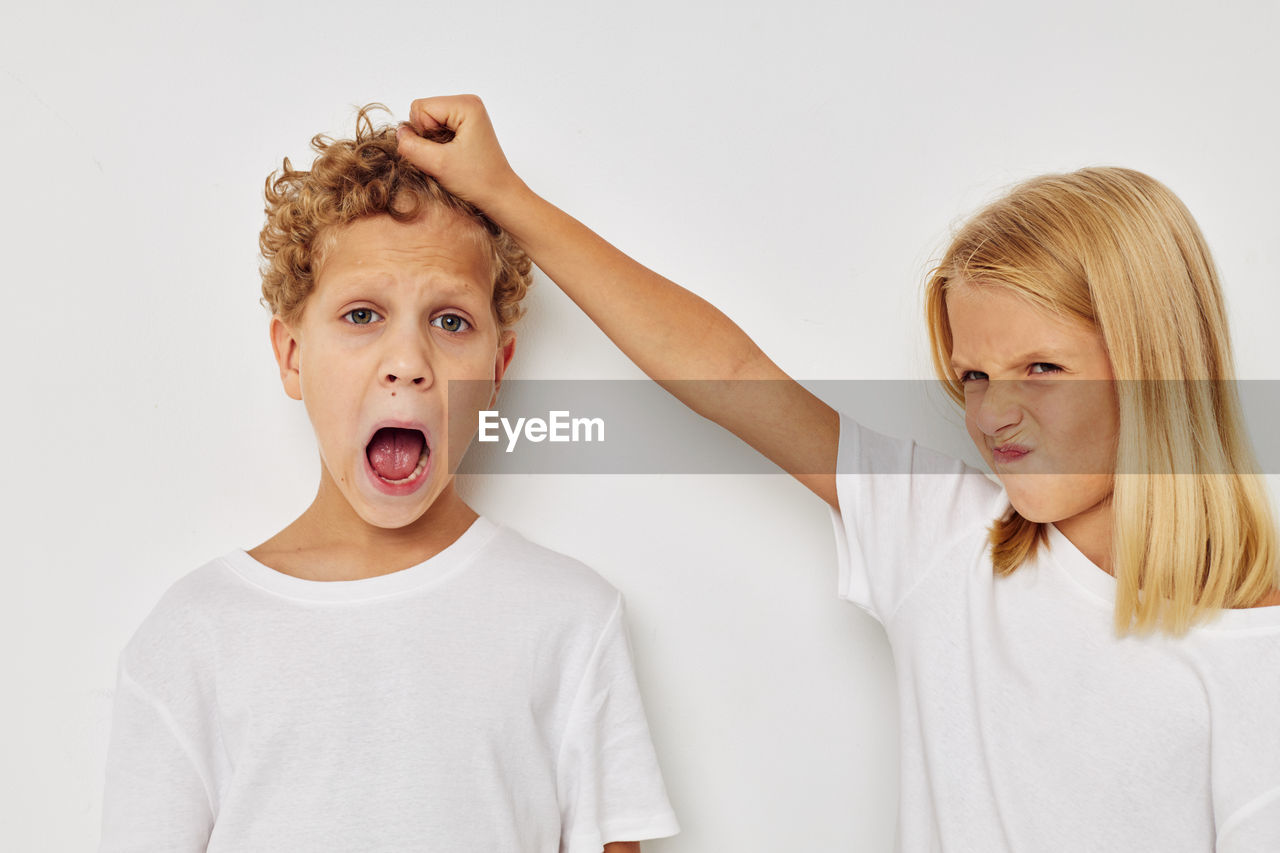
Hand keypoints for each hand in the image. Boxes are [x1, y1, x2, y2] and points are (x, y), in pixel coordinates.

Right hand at [396, 94, 524, 210]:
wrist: (499, 195)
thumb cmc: (478, 181)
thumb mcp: (438, 165)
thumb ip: (411, 146)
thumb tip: (399, 133)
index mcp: (466, 105)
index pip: (419, 108)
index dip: (422, 133)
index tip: (442, 152)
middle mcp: (467, 103)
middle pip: (422, 112)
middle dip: (426, 137)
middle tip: (446, 157)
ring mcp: (467, 113)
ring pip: (427, 122)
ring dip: (431, 143)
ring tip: (450, 158)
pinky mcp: (465, 125)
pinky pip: (436, 129)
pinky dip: (438, 145)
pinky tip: (452, 157)